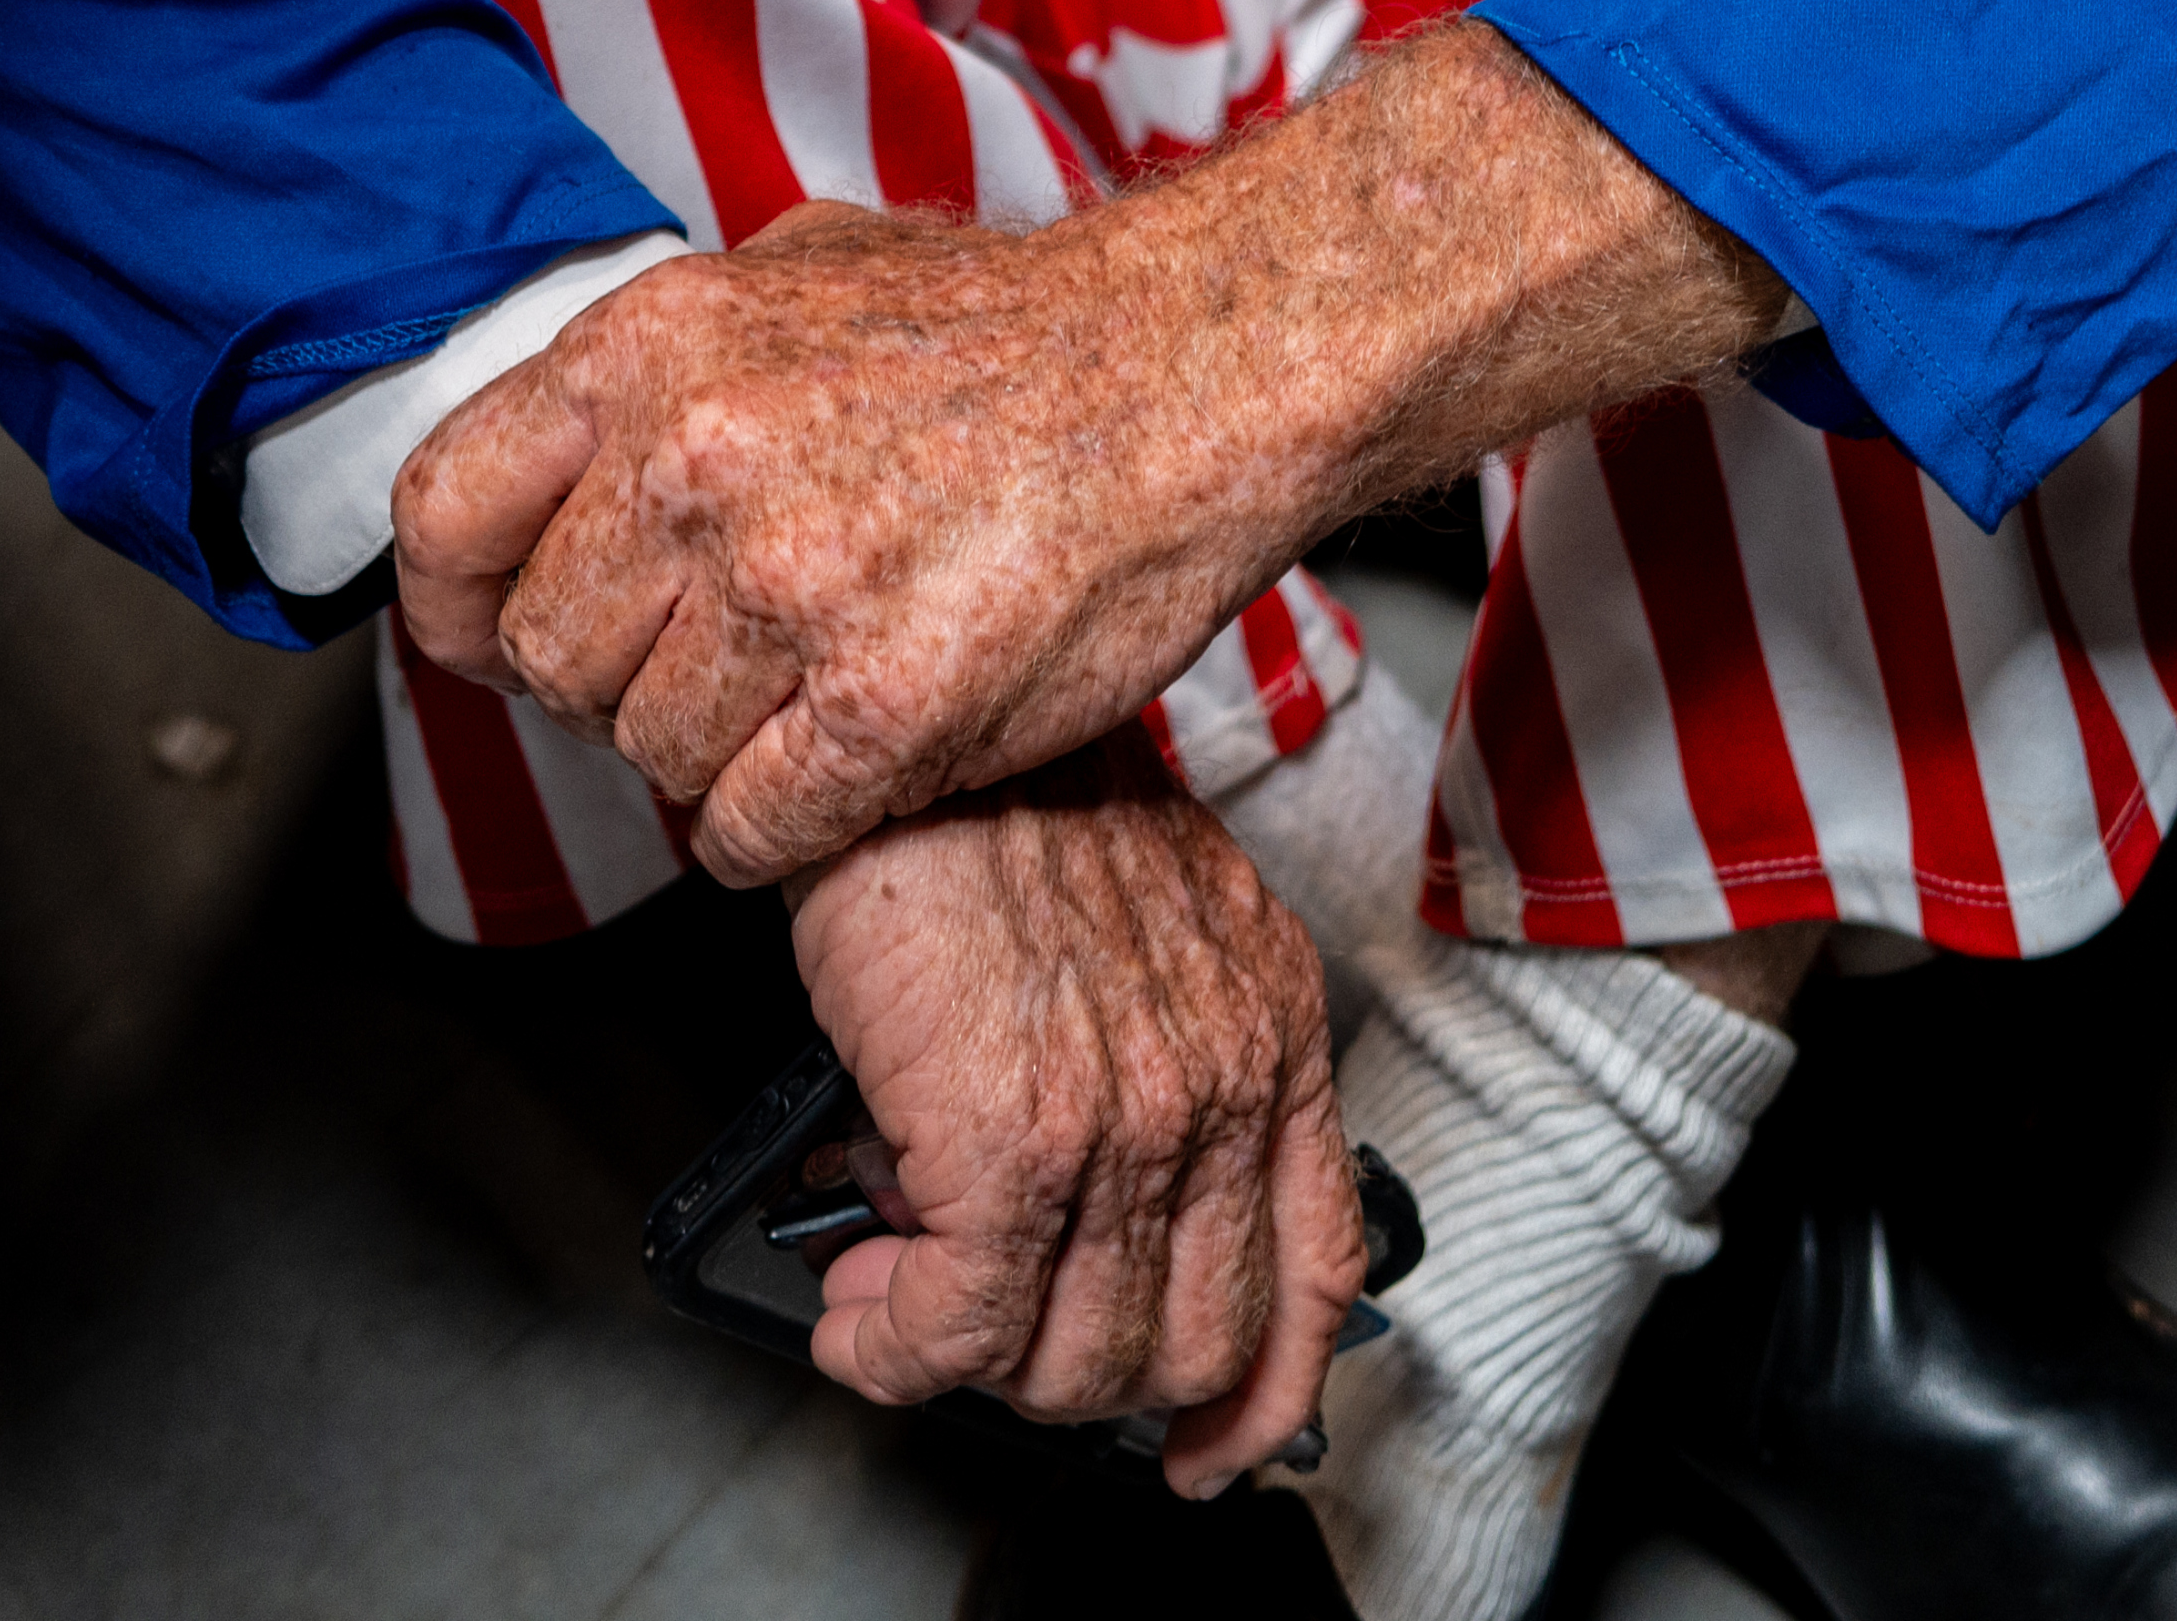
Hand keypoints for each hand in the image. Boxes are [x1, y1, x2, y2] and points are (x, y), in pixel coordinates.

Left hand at [399, 205, 1308, 889]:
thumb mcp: (797, 265)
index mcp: (653, 346)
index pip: (443, 516)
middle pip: (549, 660)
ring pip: (650, 757)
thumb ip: (658, 359)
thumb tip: (549, 450)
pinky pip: (747, 833)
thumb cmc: (1009, 328)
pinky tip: (843, 763)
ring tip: (808, 687)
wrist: (1195, 372)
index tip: (501, 631)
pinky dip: (781, 828)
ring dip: (717, 752)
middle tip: (708, 660)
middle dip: (616, 680)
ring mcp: (791, 589)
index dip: (462, 600)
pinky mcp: (885, 710)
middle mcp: (698, 462)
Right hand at [785, 761, 1367, 1486]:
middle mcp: (1224, 1087)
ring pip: (1076, 1358)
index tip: (1206, 1445)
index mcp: (1271, 1032)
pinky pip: (963, 1329)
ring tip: (903, 1303)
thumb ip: (1167, 1055)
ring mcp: (1129, 1127)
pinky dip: (898, 1352)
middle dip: (1079, 1379)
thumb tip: (1095, 1195)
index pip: (1313, 1276)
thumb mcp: (1151, 920)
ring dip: (975, 1366)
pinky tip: (863, 1316)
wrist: (912, 731)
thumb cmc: (1001, 797)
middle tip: (993, 1337)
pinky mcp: (1012, 1146)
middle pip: (1193, 1347)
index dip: (1258, 1396)